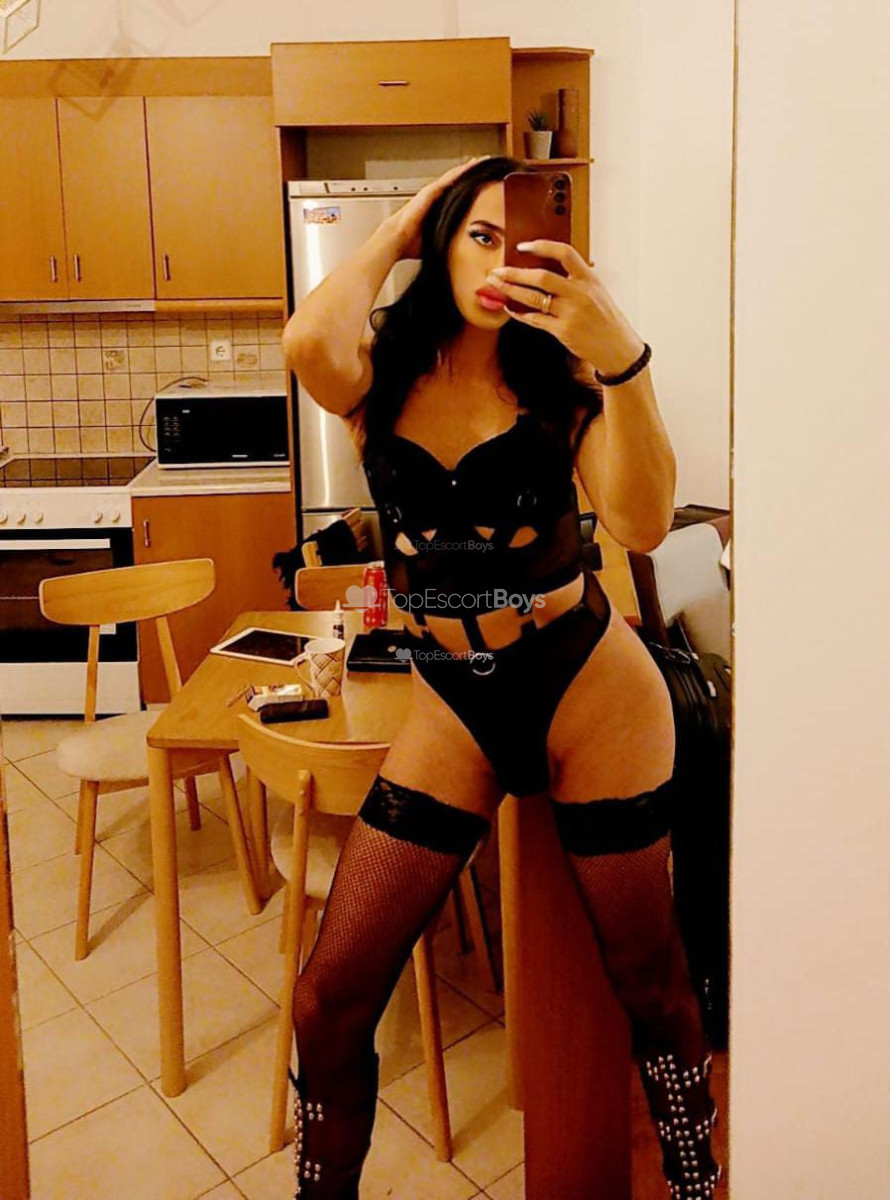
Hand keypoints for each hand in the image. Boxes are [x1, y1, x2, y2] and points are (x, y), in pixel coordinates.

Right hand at [386, 156, 488, 259]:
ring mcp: (431, 192)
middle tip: (482, 164)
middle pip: (454, 180)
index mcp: (434, 207)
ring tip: (480, 160)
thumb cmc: (410, 244)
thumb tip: (459, 251)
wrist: (396, 239)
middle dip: (468, 172)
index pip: (453, 193)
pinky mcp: (431, 191)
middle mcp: (433, 197)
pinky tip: (471, 165)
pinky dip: (461, 171)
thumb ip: (446, 240)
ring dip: (466, 168)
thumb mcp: (435, 240)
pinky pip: (449, 178)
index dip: (464, 186)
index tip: (478, 182)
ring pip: (453, 175)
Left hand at [485, 240, 644, 375]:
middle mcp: (580, 293)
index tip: (523, 246)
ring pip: (533, 298)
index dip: (542, 246)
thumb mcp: (597, 293)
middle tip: (497, 271)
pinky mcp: (563, 331)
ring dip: (511, 291)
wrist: (618, 348)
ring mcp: (571, 313)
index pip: (564, 253)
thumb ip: (576, 281)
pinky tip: (510, 309)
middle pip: (541, 277)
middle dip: (515, 273)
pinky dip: (520, 314)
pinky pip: (535, 320)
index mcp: (589, 278)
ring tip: (496, 285)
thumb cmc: (605, 319)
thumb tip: (545, 272)